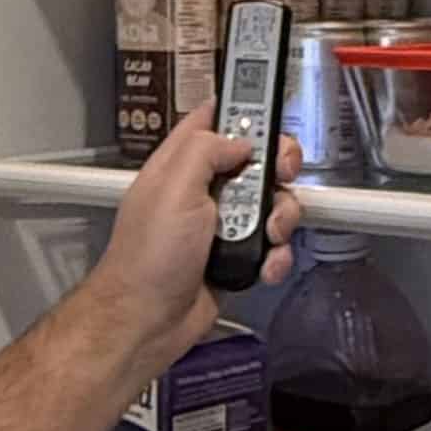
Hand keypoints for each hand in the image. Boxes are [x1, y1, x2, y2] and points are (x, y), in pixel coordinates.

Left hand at [84, 107, 301, 379]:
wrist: (148, 320)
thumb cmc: (152, 254)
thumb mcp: (173, 188)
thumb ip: (205, 151)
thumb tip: (242, 142)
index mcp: (179, 165)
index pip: (212, 119)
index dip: (243, 109)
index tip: (272, 109)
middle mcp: (202, 190)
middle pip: (257, 160)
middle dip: (278, 167)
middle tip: (282, 176)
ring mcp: (222, 225)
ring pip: (272, 204)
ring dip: (281, 218)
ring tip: (269, 237)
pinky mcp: (237, 258)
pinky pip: (273, 246)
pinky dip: (276, 256)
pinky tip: (264, 268)